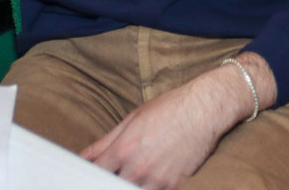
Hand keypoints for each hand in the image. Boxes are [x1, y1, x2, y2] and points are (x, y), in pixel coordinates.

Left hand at [81, 52, 274, 189]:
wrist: (206, 108)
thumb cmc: (171, 107)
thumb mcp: (133, 119)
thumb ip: (105, 141)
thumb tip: (83, 156)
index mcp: (124, 148)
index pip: (95, 174)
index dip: (89, 176)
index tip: (90, 176)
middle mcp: (138, 167)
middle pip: (111, 187)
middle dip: (110, 181)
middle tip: (117, 171)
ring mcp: (156, 179)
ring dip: (131, 184)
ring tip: (139, 170)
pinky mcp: (173, 185)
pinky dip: (150, 186)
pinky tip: (154, 174)